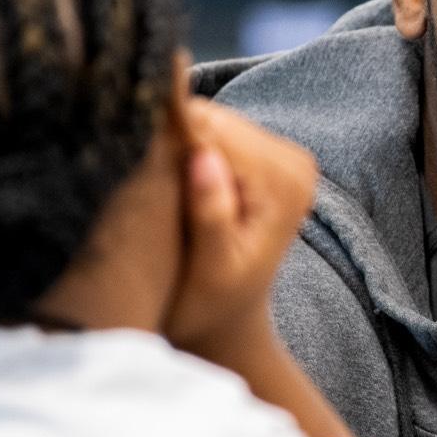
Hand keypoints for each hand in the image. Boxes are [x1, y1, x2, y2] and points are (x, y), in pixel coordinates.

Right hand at [164, 98, 317, 359]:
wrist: (226, 317)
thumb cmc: (210, 302)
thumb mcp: (211, 268)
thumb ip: (210, 214)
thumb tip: (202, 158)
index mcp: (285, 186)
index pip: (213, 131)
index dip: (167, 141)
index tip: (141, 172)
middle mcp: (295, 163)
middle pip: (212, 119)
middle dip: (173, 144)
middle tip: (149, 189)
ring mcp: (284, 155)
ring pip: (207, 121)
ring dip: (176, 148)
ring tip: (161, 194)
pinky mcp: (266, 155)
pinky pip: (211, 133)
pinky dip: (185, 153)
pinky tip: (174, 187)